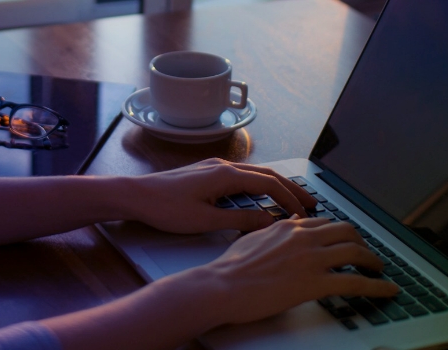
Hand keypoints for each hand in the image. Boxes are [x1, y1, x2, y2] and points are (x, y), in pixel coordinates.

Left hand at [127, 158, 317, 233]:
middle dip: (292, 188)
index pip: (269, 184)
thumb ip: (239, 221)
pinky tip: (261, 196)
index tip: (305, 214)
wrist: (135, 196)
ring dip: (276, 186)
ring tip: (292, 200)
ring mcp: (214, 167)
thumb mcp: (205, 220)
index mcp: (226, 175)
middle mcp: (223, 166)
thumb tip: (269, 222)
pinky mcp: (206, 173)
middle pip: (267, 174)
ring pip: (255, 174)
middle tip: (312, 202)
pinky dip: (259, 185)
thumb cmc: (165, 208)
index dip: (290, 199)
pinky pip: (242, 176)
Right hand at [197, 216, 397, 324]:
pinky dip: (378, 286)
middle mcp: (304, 238)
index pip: (324, 223)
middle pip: (346, 232)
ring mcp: (312, 259)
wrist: (222, 286)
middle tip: (366, 253)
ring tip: (378, 270)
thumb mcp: (254, 238)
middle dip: (362, 241)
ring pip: (356, 252)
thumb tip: (291, 221)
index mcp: (289, 227)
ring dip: (373, 261)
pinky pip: (356, 282)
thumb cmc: (231, 268)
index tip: (346, 240)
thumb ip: (276, 229)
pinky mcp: (315, 283)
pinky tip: (388, 290)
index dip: (340, 232)